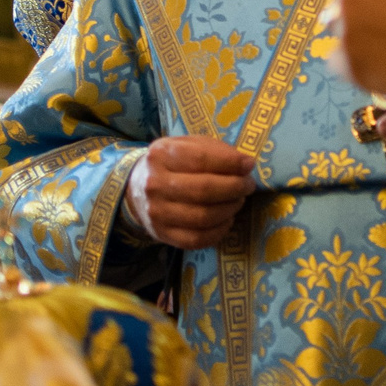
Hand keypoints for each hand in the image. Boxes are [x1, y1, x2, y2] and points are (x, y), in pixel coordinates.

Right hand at [123, 136, 255, 249]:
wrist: (136, 189)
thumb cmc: (172, 164)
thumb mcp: (187, 146)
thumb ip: (214, 150)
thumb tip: (245, 165)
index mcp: (161, 155)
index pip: (201, 159)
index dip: (231, 163)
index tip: (249, 165)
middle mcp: (155, 184)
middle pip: (204, 190)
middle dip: (234, 188)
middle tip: (247, 185)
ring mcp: (157, 212)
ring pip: (203, 216)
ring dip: (230, 209)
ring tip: (238, 200)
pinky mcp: (162, 234)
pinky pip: (197, 239)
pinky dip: (219, 231)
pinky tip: (226, 220)